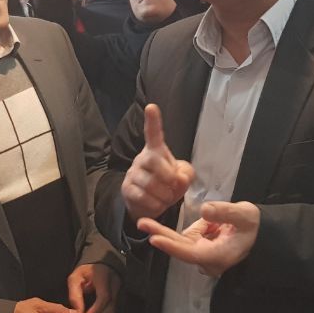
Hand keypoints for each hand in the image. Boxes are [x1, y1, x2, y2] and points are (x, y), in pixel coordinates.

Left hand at [66, 263, 120, 312]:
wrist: (102, 266)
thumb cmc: (86, 271)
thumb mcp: (76, 277)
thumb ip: (75, 294)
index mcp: (105, 279)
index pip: (105, 298)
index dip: (94, 311)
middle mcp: (116, 289)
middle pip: (111, 311)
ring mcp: (119, 297)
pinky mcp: (118, 305)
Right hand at [122, 104, 194, 219]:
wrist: (149, 203)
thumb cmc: (168, 184)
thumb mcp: (182, 177)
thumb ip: (186, 174)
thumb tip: (178, 179)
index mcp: (156, 150)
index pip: (153, 133)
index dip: (153, 120)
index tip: (151, 107)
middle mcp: (142, 158)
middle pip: (155, 162)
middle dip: (169, 177)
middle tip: (174, 186)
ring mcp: (132, 173)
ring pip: (151, 184)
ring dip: (165, 195)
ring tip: (166, 197)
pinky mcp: (127, 189)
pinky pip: (144, 198)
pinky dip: (156, 205)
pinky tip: (157, 203)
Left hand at [139, 201, 259, 277]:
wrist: (258, 234)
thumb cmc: (253, 226)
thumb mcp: (244, 214)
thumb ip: (225, 212)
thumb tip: (204, 210)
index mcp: (218, 256)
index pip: (189, 253)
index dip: (171, 246)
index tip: (154, 238)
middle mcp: (207, 260)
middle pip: (180, 248)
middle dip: (161, 235)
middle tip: (141, 223)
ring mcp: (202, 255)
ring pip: (182, 242)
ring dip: (174, 231)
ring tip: (170, 222)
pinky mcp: (200, 248)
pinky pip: (189, 237)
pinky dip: (193, 229)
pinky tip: (210, 224)